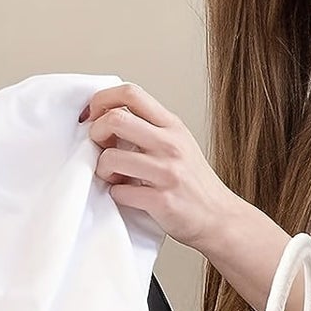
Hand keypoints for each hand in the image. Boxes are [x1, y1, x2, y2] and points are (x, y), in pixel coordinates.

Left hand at [81, 83, 237, 251]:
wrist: (218, 217)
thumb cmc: (194, 184)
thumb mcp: (178, 144)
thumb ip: (149, 130)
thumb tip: (108, 121)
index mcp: (171, 125)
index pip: (131, 93)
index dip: (102, 100)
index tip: (93, 115)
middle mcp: (170, 144)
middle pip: (115, 119)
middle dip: (95, 133)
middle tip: (97, 148)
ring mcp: (166, 172)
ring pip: (111, 158)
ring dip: (102, 169)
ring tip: (112, 177)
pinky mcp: (161, 200)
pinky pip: (120, 192)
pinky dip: (115, 195)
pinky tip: (126, 196)